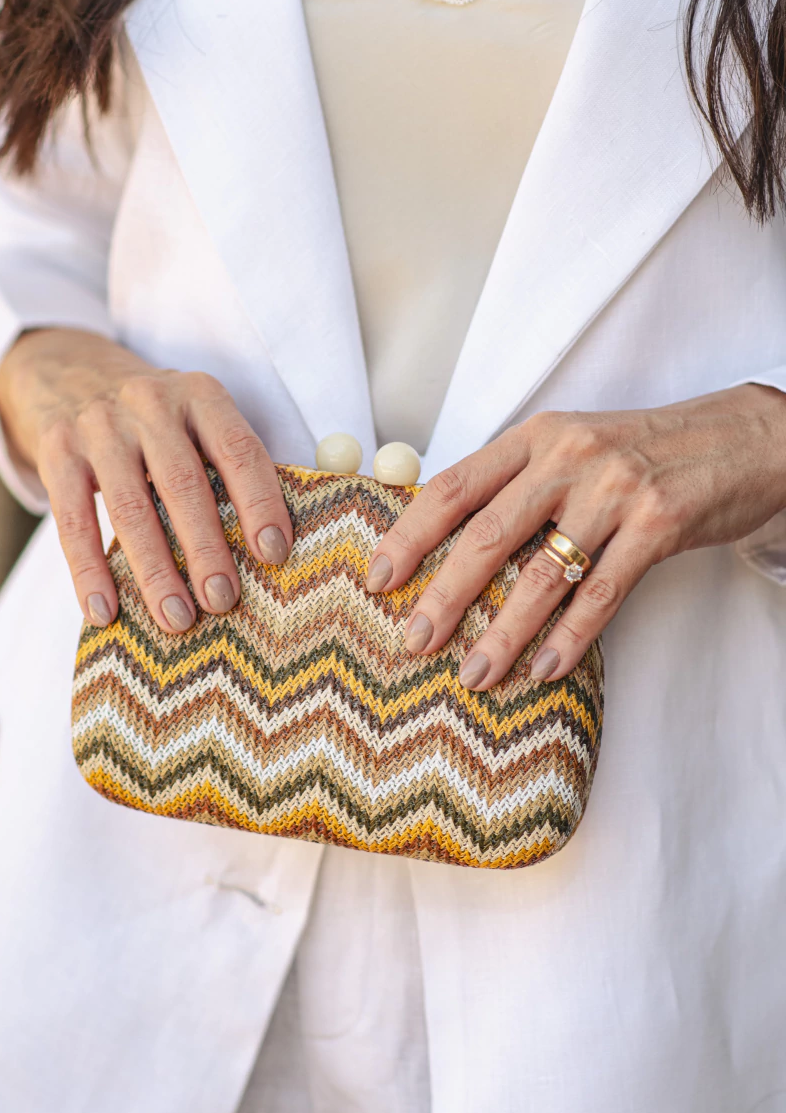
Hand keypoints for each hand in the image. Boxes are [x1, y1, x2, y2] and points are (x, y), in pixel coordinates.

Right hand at [0, 329, 292, 631]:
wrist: (67, 371)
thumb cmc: (154, 420)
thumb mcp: (194, 417)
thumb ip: (226, 466)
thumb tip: (268, 552)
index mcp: (200, 395)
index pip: (238, 451)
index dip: (260, 503)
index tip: (274, 555)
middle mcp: (150, 402)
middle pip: (183, 484)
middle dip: (206, 549)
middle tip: (223, 601)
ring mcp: (98, 425)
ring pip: (130, 508)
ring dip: (155, 571)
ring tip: (177, 620)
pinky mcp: (56, 450)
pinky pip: (73, 520)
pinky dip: (89, 571)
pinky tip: (104, 612)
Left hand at [365, 385, 785, 687]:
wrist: (736, 438)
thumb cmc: (636, 451)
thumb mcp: (567, 447)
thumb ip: (513, 485)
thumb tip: (442, 544)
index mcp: (533, 437)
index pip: (454, 488)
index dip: (409, 536)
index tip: (377, 578)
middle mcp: (567, 457)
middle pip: (487, 534)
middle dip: (444, 595)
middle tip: (415, 641)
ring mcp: (614, 490)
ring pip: (543, 574)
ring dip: (503, 632)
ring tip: (475, 674)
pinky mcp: (658, 525)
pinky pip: (602, 594)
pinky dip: (569, 638)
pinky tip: (542, 670)